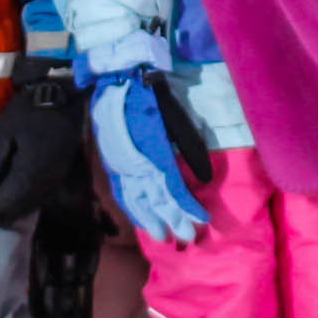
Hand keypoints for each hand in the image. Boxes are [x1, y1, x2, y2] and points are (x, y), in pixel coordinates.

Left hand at [0, 61, 89, 223]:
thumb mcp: (5, 128)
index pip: (4, 202)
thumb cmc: (32, 110)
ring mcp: (55, 181)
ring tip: (0, 208)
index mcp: (27, 175)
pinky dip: (29, 202)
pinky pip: (43, 197)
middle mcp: (43, 185)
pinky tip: (20, 196)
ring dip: (16, 210)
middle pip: (20, 210)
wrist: (67, 98)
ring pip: (33, 206)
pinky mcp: (62, 174)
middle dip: (2, 213)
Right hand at [87, 70, 208, 243]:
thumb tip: (205, 176)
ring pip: (136, 200)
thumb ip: (189, 147)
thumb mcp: (175, 116)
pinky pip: (122, 191)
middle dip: (171, 220)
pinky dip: (132, 208)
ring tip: (162, 235)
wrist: (117, 78)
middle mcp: (134, 163)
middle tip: (186, 238)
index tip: (202, 220)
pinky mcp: (112, 162)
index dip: (187, 206)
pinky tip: (140, 218)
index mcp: (152, 151)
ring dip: (150, 220)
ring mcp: (120, 164)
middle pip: (154, 199)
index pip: (172, 187)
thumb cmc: (151, 94)